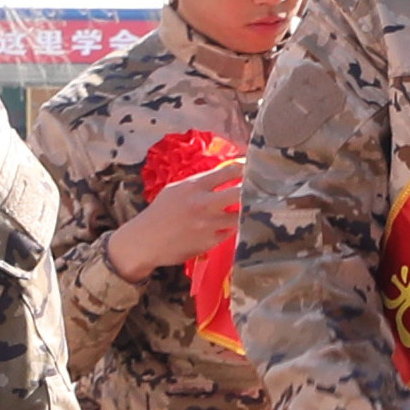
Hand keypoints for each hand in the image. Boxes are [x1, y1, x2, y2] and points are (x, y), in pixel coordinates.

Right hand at [108, 163, 246, 277]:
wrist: (145, 241)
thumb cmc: (161, 212)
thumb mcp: (176, 189)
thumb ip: (201, 182)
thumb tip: (227, 173)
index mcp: (194, 186)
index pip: (229, 171)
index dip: (246, 168)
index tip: (255, 168)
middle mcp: (203, 204)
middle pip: (241, 193)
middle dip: (254, 191)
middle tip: (263, 190)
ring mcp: (208, 225)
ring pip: (239, 216)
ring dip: (244, 213)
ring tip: (250, 210)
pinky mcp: (210, 242)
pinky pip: (228, 233)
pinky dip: (230, 229)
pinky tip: (228, 226)